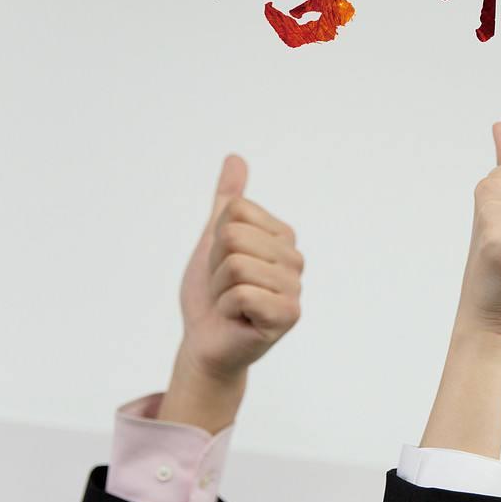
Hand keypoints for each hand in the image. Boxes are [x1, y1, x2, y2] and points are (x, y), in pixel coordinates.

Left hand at [159, 155, 303, 432]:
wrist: (205, 343)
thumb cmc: (212, 295)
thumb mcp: (213, 240)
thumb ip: (227, 200)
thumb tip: (235, 158)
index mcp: (283, 236)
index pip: (236, 210)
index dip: (216, 239)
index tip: (222, 265)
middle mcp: (295, 259)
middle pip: (234, 235)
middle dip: (215, 264)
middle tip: (225, 288)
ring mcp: (294, 288)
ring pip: (235, 264)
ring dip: (220, 288)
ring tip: (231, 304)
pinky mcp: (287, 315)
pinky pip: (242, 293)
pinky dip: (227, 308)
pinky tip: (238, 319)